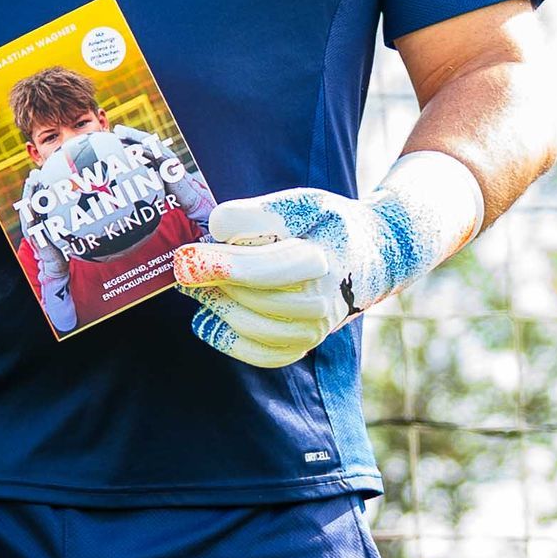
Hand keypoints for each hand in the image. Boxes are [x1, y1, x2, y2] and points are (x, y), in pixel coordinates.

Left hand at [175, 153, 483, 369]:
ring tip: (197, 286)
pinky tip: (206, 320)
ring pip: (253, 327)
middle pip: (254, 298)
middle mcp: (323, 300)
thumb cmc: (325, 223)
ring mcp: (315, 328)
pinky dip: (227, 339)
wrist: (372, 255)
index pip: (268, 268)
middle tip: (184, 265)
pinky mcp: (303, 344)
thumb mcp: (296, 203)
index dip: (224, 265)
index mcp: (323, 257)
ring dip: (217, 306)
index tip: (187, 258)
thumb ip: (254, 215)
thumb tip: (214, 232)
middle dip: (213, 282)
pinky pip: (260, 354)